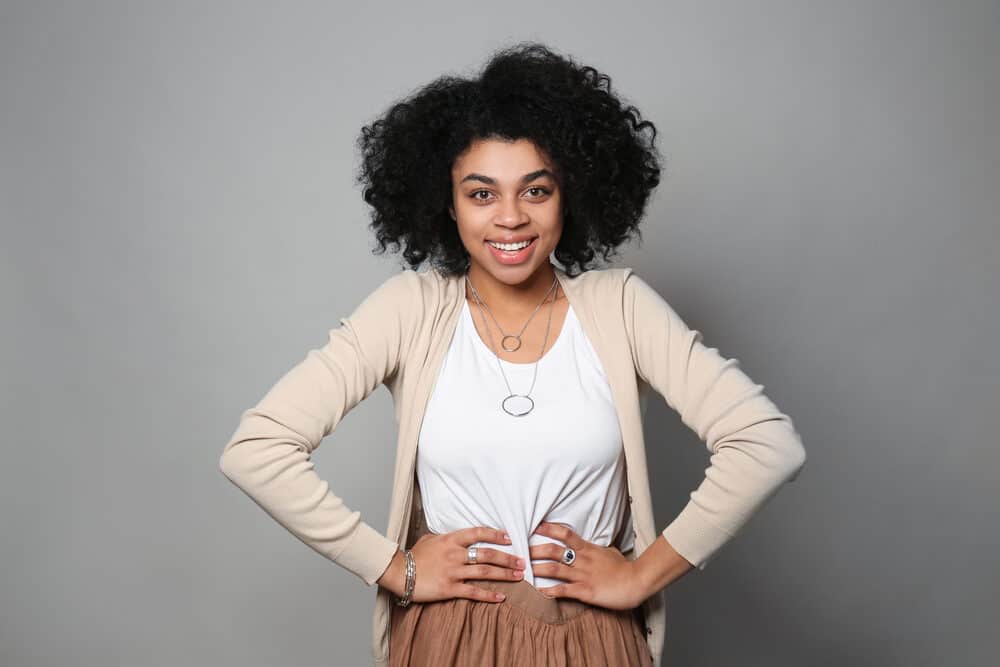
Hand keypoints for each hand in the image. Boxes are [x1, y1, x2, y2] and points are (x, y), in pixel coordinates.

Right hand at [378, 526, 525, 603]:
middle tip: (523, 561)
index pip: (478, 533)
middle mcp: (455, 554)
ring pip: (485, 572)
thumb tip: (454, 535)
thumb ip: (445, 537)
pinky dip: (489, 595)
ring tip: (519, 577)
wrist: (398, 572)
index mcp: (451, 539)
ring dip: (504, 574)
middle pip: (488, 554)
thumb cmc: (413, 556)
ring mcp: (453, 572)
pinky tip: (501, 597)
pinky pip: (474, 592)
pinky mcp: (449, 588)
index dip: (496, 534)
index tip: (509, 538)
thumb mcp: (429, 539)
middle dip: (508, 558)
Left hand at [529, 521, 641, 609]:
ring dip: (536, 569)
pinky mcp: (585, 591)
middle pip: (553, 550)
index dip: (548, 529)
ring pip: (554, 569)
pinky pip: (564, 590)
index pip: (565, 533)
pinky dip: (549, 591)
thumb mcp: (610, 552)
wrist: (637, 582)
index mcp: (588, 549)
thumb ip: (597, 550)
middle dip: (534, 550)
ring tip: (522, 570)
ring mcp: (583, 575)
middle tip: (520, 551)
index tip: (534, 526)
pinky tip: (538, 592)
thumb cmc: (625, 568)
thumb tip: (593, 547)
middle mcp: (582, 560)